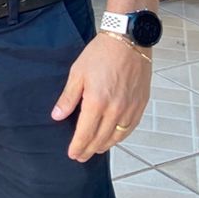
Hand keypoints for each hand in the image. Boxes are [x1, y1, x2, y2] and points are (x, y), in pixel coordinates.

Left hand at [51, 34, 151, 160]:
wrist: (128, 41)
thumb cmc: (101, 53)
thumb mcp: (77, 73)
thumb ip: (68, 98)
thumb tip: (57, 116)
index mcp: (97, 102)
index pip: (85, 134)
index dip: (78, 146)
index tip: (72, 154)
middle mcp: (115, 110)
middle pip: (100, 139)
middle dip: (89, 150)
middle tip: (80, 156)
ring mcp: (130, 108)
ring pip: (116, 137)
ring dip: (104, 146)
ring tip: (95, 149)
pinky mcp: (140, 104)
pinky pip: (129, 128)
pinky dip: (120, 136)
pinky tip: (114, 137)